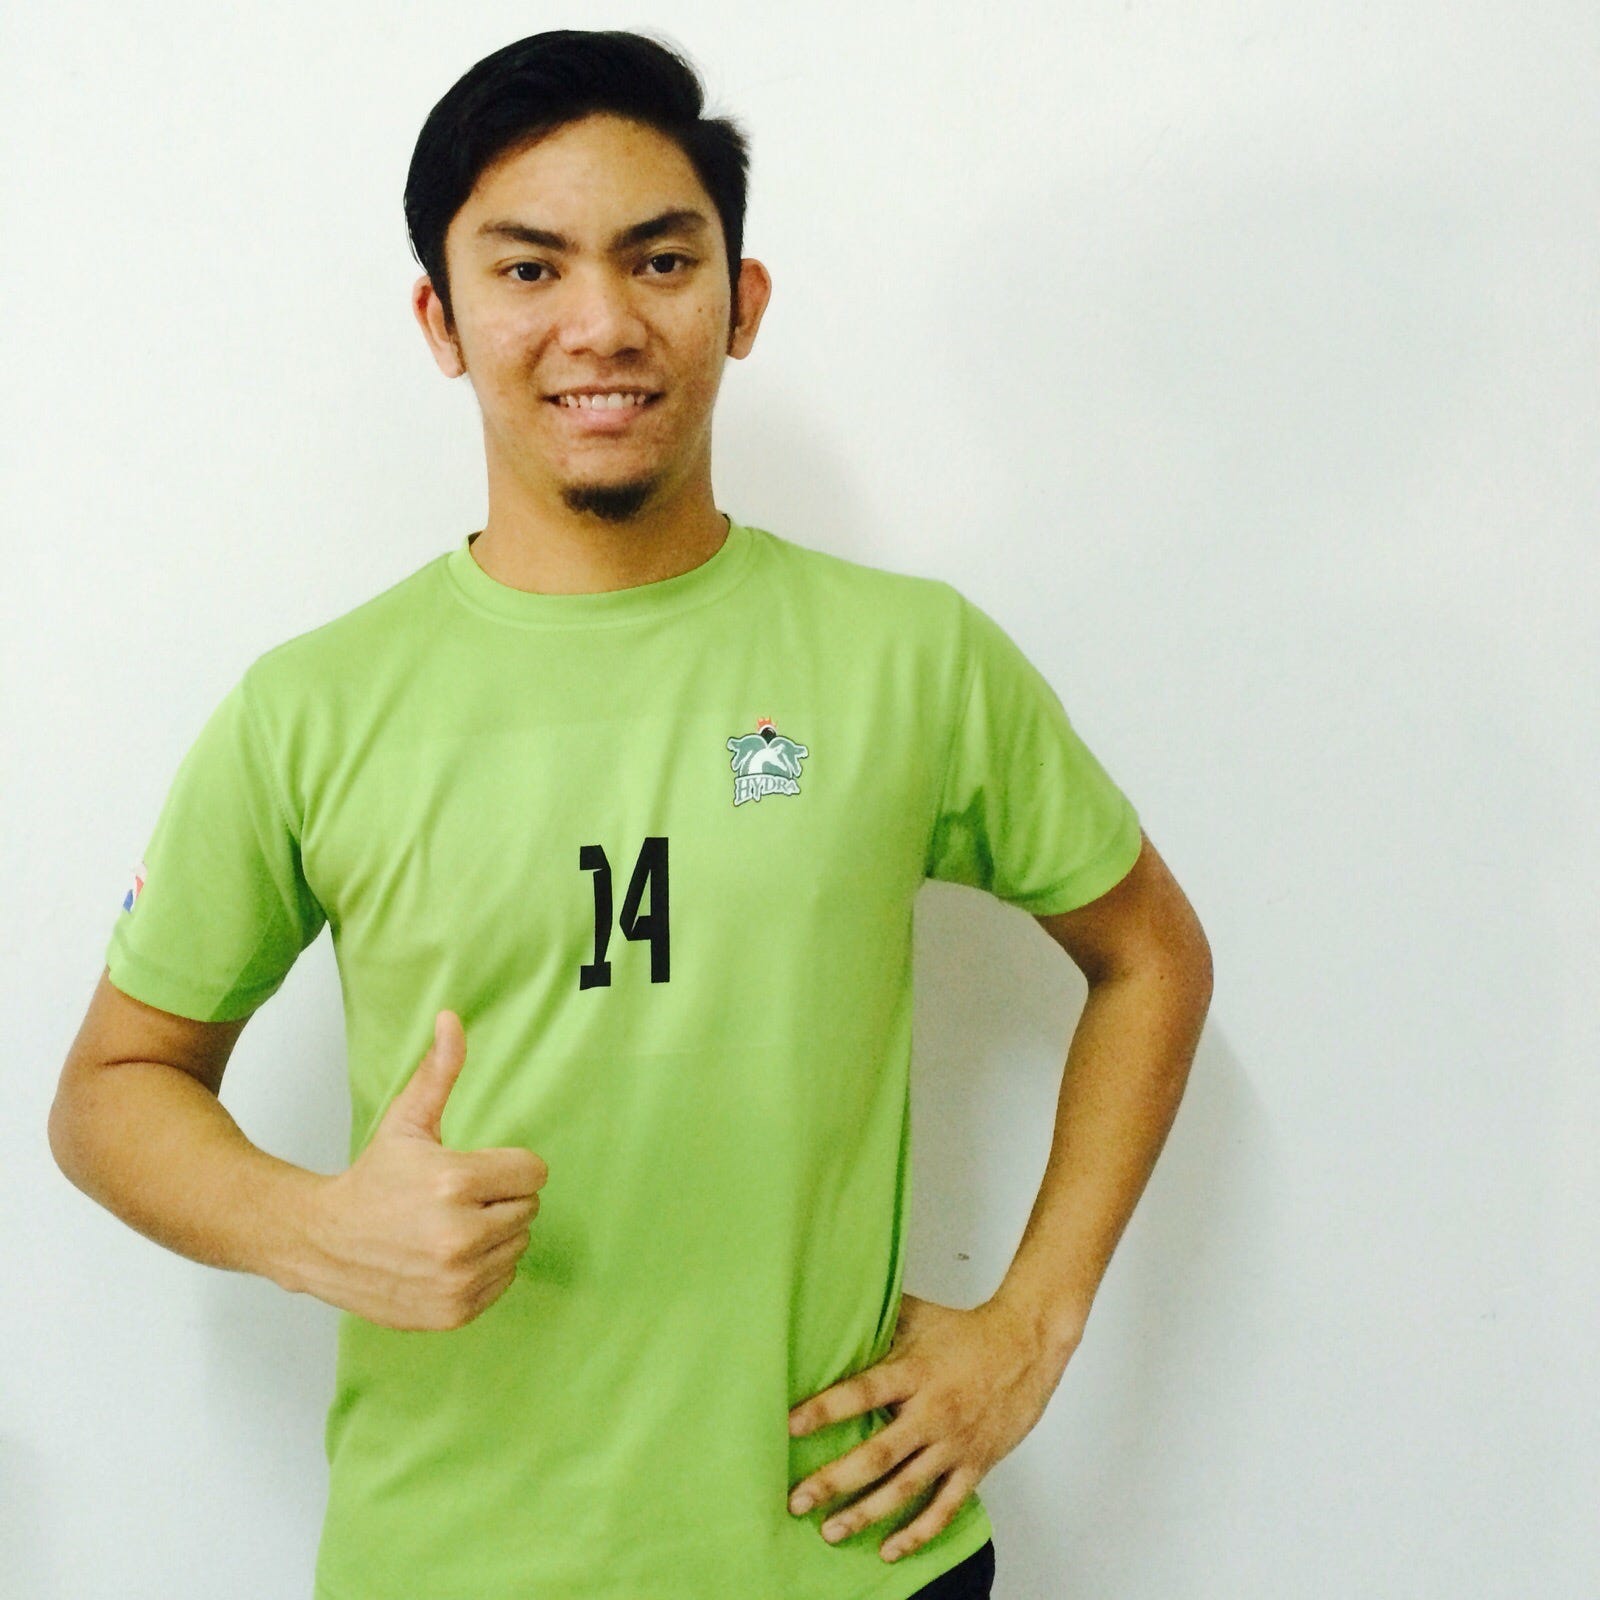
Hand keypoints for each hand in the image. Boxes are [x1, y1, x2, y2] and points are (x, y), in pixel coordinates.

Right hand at [297, 1010, 548, 1329]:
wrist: (323, 1243)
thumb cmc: (373, 1179)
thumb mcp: (407, 1122)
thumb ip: (438, 1072)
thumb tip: (452, 1017)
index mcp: (455, 1182)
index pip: (534, 1172)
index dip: (508, 1167)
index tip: (474, 1171)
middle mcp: (460, 1235)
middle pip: (529, 1209)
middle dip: (500, 1199)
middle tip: (456, 1200)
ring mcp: (457, 1278)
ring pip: (519, 1245)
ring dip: (495, 1235)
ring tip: (449, 1227)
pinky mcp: (454, 1311)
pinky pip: (503, 1281)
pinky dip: (484, 1269)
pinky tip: (447, 1257)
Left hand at [786, 1292, 1077, 1563]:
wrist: (1025, 1345)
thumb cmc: (967, 1331)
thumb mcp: (919, 1316)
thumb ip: (877, 1319)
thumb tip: (833, 1307)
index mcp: (914, 1372)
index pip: (862, 1393)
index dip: (825, 1409)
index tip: (790, 1426)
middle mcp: (932, 1412)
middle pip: (878, 1453)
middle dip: (834, 1480)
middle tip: (798, 1500)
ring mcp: (954, 1443)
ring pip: (905, 1488)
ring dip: (866, 1513)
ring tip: (831, 1530)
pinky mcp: (975, 1464)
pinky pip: (945, 1506)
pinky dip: (918, 1532)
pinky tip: (890, 1549)